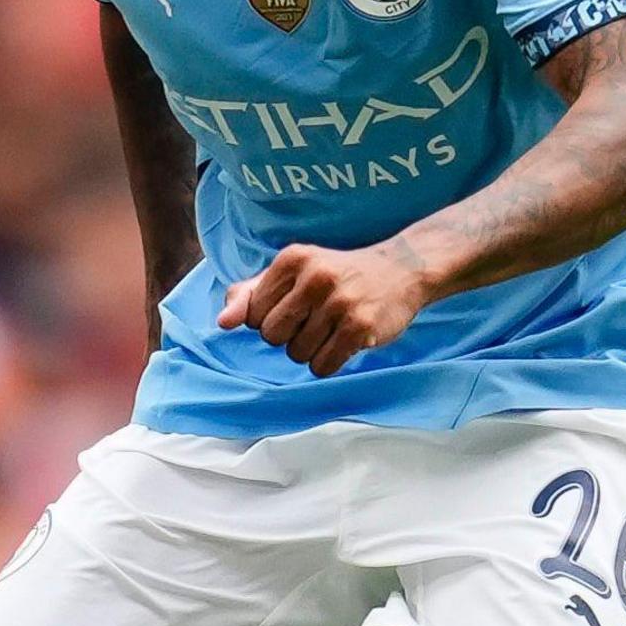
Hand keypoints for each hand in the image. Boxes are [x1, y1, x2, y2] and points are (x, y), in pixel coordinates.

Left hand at [220, 241, 431, 376]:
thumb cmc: (337, 275)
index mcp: (292, 259)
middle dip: (288, 337)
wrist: (401, 270)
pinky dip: (328, 363)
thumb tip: (223, 323)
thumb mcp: (293, 272)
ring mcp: (339, 302)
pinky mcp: (360, 327)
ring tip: (331, 329)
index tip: (295, 307)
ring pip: (296, 355)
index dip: (269, 319)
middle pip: (271, 336)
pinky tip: (344, 342)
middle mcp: (314, 277)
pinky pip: (322, 367)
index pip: (253, 314)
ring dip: (310, 351)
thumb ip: (250, 293)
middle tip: (314, 320)